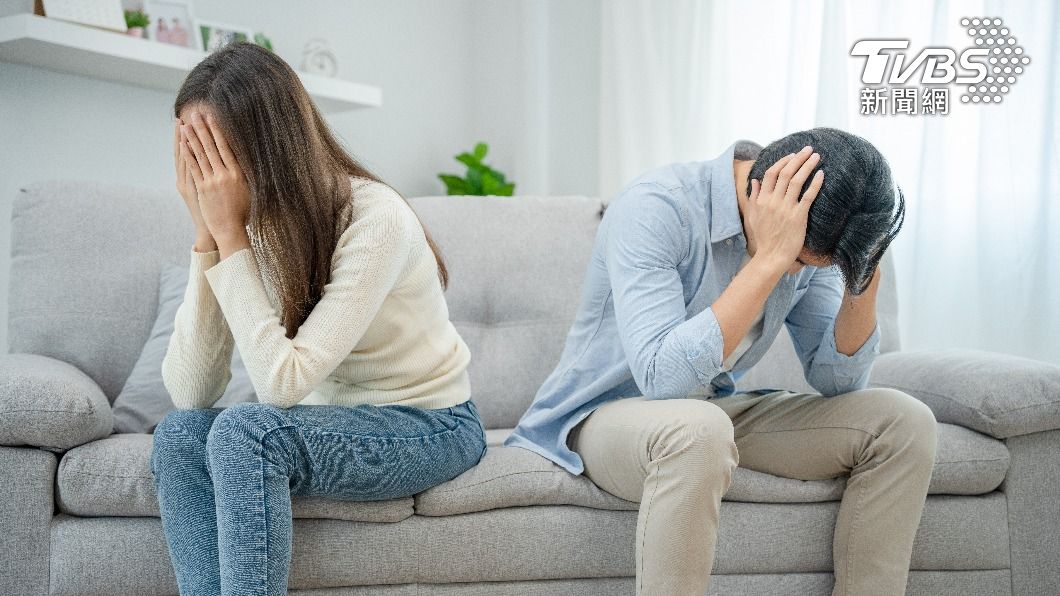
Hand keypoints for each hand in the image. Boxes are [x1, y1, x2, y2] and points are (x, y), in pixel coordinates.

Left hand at [179, 110, 250, 242]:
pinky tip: (182, 144)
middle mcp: (225, 175)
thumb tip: (247, 161)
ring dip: (192, 138)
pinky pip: (194, 168)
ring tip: (186, 124)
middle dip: (203, 129)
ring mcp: (212, 181)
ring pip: (201, 155)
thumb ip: (246, 176)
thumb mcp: (250, 192)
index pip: (226, 147)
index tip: (213, 118)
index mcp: (238, 174)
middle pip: (212, 147)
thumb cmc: (242, 213)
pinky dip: (188, 155)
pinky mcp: (202, 189)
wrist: (230, 230)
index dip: (218, 131)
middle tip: (196, 114)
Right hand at [743, 146, 823, 270]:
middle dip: (798, 158)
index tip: (792, 156)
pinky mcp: (798, 216)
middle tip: (808, 149)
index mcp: (761, 200)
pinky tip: (821, 174)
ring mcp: (786, 208)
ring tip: (816, 156)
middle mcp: (773, 201)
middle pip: (785, 173)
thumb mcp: (753, 216)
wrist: (771, 257)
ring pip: (797, 181)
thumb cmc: (763, 238)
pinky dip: (815, 183)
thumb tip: (755, 180)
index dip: (782, 162)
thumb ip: (753, 197)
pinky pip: (808, 196)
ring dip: (807, 166)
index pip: (771, 174)